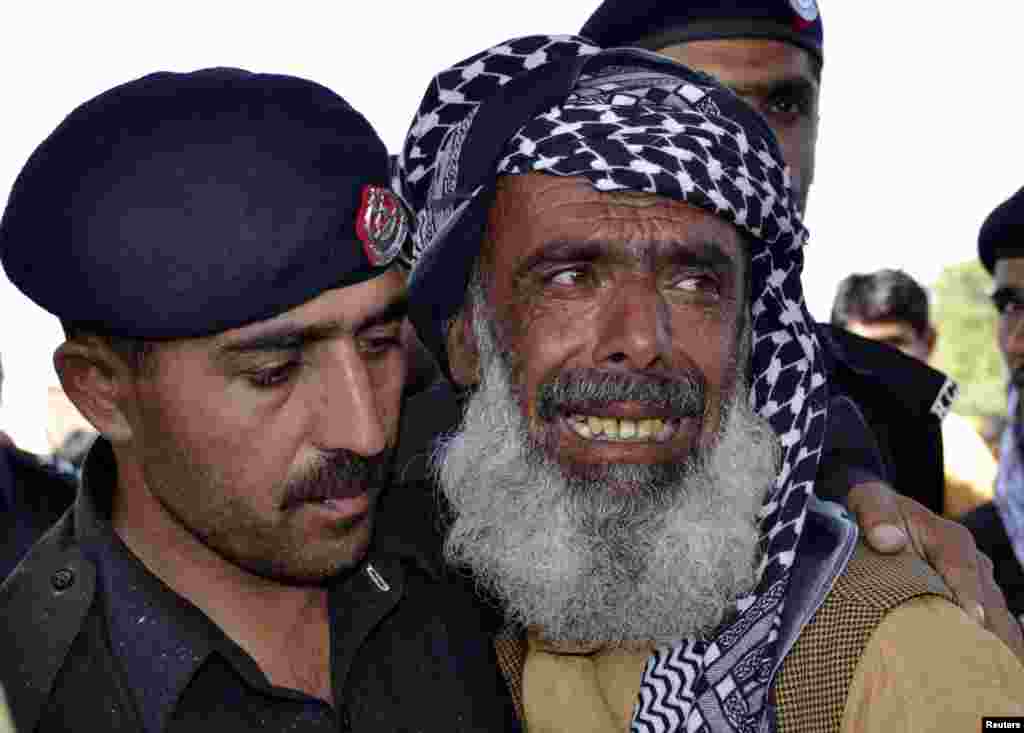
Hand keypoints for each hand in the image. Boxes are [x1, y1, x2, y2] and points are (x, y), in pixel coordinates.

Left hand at [847, 480, 1023, 660]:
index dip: (967, 591)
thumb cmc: (875, 514)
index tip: (972, 617)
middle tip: (976, 657)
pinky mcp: (975, 610)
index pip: (963, 564)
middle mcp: (973, 564)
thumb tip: (887, 539)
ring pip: (996, 621)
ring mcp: (978, 589)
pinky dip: (989, 652)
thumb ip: (875, 514)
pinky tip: (983, 673)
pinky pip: (992, 634)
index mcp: (949, 537)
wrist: (881, 523)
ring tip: (979, 671)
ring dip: (989, 645)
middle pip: (988, 601)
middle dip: (985, 629)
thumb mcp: (868, 501)